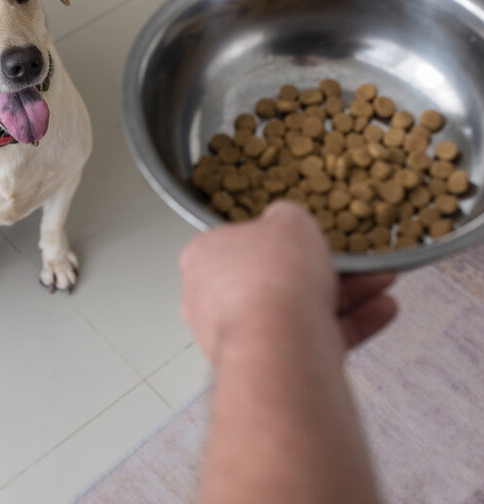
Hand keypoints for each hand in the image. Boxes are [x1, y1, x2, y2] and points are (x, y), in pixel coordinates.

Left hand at [179, 201, 396, 362]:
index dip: (273, 238)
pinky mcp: (273, 365)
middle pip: (272, 278)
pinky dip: (350, 324)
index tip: (301, 239)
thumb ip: (286, 219)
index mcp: (203, 259)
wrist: (281, 341)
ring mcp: (240, 336)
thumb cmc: (272, 275)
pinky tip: (381, 308)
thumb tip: (286, 222)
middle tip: (350, 261)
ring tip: (379, 280)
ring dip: (346, 294)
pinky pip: (313, 339)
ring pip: (298, 309)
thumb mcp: (288, 220)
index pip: (237, 242)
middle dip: (320, 268)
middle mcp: (212, 300)